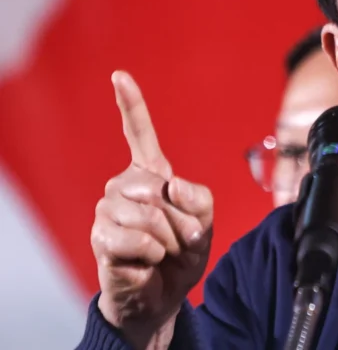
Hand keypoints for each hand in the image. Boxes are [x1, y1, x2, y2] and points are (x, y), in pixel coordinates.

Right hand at [91, 71, 213, 348]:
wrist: (164, 293)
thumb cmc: (181, 253)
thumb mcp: (205, 222)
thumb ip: (197, 197)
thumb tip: (167, 187)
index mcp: (150, 174)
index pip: (138, 133)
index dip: (130, 104)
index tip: (119, 75)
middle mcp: (123, 185)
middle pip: (161, 189)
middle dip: (182, 220)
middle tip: (179, 239)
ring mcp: (108, 210)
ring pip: (151, 216)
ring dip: (169, 240)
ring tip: (163, 251)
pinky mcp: (102, 237)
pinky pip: (140, 240)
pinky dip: (154, 255)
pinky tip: (147, 262)